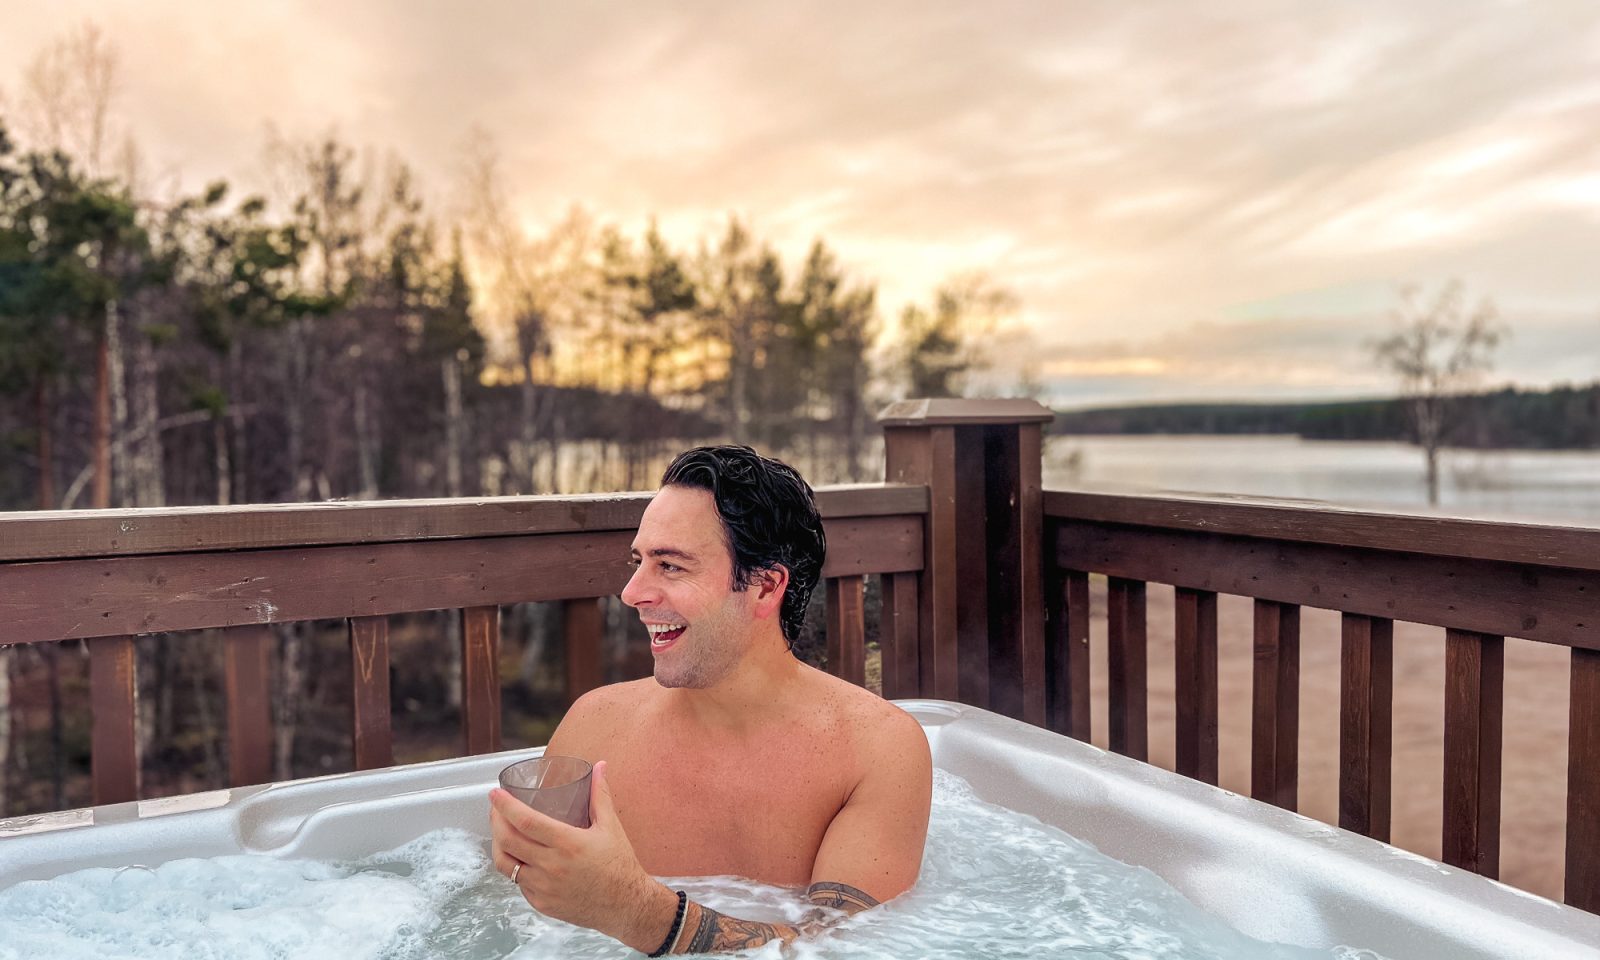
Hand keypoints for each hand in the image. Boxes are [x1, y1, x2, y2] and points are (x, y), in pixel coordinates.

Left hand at [489, 760, 676, 951]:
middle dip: (495, 821)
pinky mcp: (541, 904)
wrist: (625, 906)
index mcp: (568, 844)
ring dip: (498, 844)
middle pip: (508, 841)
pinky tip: (518, 855)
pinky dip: (514, 866)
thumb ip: (600, 795)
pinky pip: (517, 883)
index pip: (526, 821)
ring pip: (505, 865)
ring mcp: (543, 888)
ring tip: (501, 831)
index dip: (505, 806)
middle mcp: (551, 867)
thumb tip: (599, 767)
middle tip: (495, 808)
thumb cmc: (619, 866)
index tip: (496, 794)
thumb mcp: (611, 827)